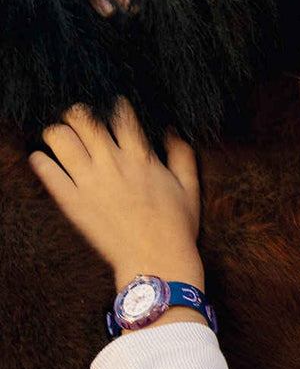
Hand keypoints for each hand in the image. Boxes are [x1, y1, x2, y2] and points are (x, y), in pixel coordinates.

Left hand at [28, 99, 203, 291]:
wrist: (156, 261)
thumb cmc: (177, 228)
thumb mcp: (189, 189)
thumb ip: (182, 157)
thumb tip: (172, 133)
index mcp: (142, 158)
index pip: (121, 116)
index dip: (116, 106)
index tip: (114, 107)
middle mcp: (113, 164)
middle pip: (83, 119)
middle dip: (79, 114)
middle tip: (80, 120)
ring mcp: (89, 182)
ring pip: (60, 138)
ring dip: (58, 133)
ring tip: (61, 138)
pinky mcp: (72, 202)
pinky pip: (46, 171)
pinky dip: (40, 160)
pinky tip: (44, 159)